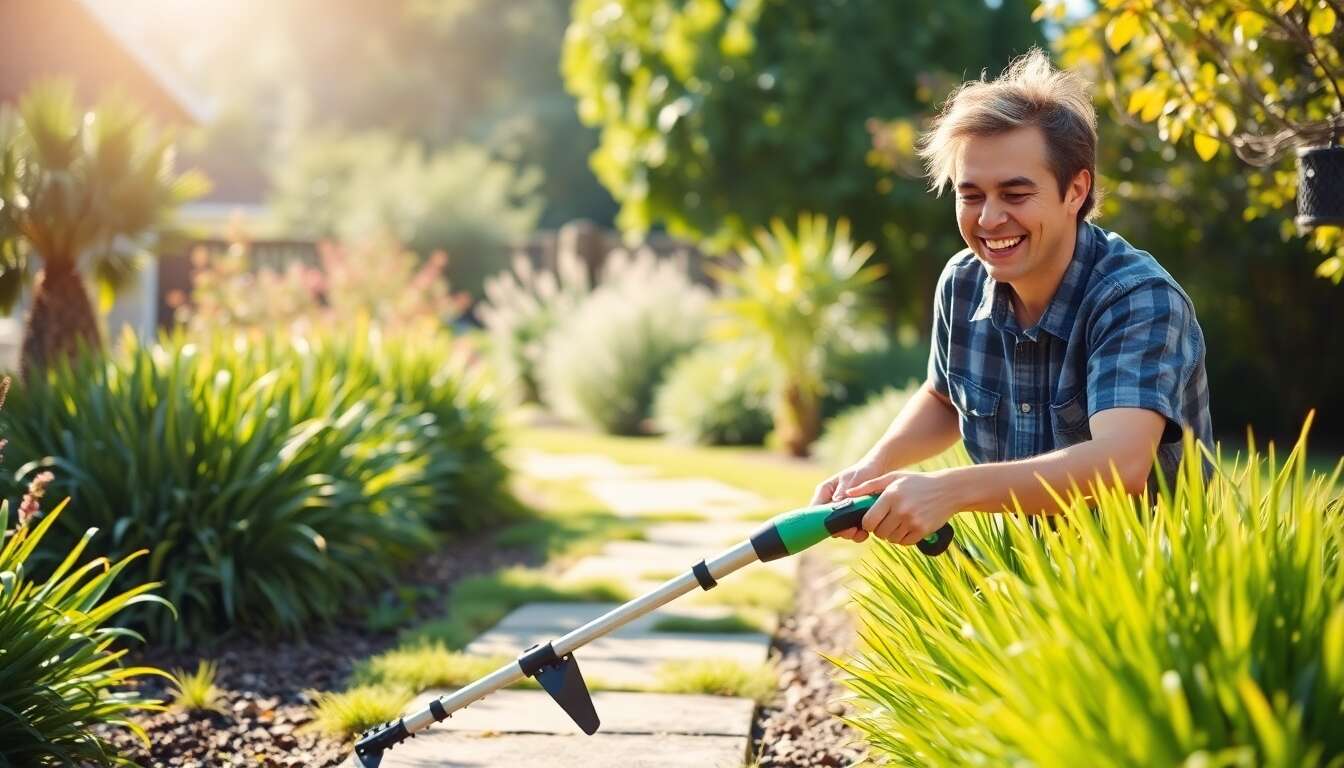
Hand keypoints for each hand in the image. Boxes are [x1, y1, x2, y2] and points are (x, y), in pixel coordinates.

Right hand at [812, 458, 886, 541]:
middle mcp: (829, 504)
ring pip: (839, 529)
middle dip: (840, 530)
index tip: (838, 525)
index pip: (815, 510)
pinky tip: (865, 533)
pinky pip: (850, 530)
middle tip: (853, 531)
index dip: (822, 521)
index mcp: (824, 492)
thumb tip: (835, 503)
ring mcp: (839, 512)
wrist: (876, 471)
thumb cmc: (862, 472)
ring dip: (849, 533)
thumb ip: (843, 491)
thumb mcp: (852, 480)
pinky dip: (857, 533)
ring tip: (861, 533)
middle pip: (827, 523)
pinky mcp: (850, 518)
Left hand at [844, 470, 959, 546]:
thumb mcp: (893, 477)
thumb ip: (868, 486)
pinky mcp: (922, 531)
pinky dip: (903, 538)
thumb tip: (847, 494)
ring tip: (898, 522)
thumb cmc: (917, 482)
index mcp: (890, 496)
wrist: (948, 489)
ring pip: (891, 539)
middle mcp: (900, 510)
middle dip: (879, 529)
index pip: (868, 521)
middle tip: (885, 521)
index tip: (871, 520)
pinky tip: (907, 527)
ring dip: (891, 534)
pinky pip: (904, 542)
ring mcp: (912, 521)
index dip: (867, 523)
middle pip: (878, 533)